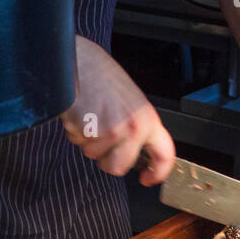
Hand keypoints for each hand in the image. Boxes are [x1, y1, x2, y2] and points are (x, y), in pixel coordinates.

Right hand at [60, 36, 175, 184]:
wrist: (76, 60)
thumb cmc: (99, 75)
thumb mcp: (130, 99)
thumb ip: (137, 125)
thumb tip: (135, 149)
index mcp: (147, 118)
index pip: (163, 154)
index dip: (158, 172)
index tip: (149, 178)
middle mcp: (132, 127)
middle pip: (119, 167)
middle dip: (106, 158)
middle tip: (102, 137)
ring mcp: (110, 131)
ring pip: (95, 156)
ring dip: (88, 141)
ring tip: (90, 115)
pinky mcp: (88, 132)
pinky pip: (79, 143)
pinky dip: (75, 131)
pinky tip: (80, 112)